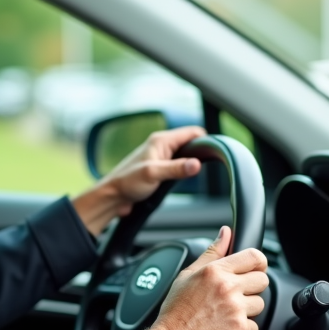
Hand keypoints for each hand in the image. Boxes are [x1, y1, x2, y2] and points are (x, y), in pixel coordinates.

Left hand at [71, 126, 206, 235]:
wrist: (112, 197)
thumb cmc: (127, 182)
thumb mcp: (153, 174)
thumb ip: (176, 169)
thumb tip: (197, 164)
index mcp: (161, 140)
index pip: (193, 132)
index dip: (206, 141)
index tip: (215, 154)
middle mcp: (162, 145)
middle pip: (191, 143)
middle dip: (200, 153)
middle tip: (208, 166)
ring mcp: (161, 157)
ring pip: (185, 155)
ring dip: (191, 163)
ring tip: (197, 174)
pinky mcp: (159, 169)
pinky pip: (178, 165)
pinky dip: (184, 170)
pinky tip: (185, 179)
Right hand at [137, 227, 268, 329]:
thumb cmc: (176, 312)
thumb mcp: (188, 275)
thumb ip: (212, 252)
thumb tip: (226, 233)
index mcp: (215, 271)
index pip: (254, 257)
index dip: (257, 263)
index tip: (253, 270)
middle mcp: (227, 287)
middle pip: (262, 280)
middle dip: (251, 288)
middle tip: (234, 296)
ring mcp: (235, 309)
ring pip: (260, 304)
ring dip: (247, 310)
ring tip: (226, 314)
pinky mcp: (240, 329)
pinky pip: (255, 326)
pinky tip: (226, 328)